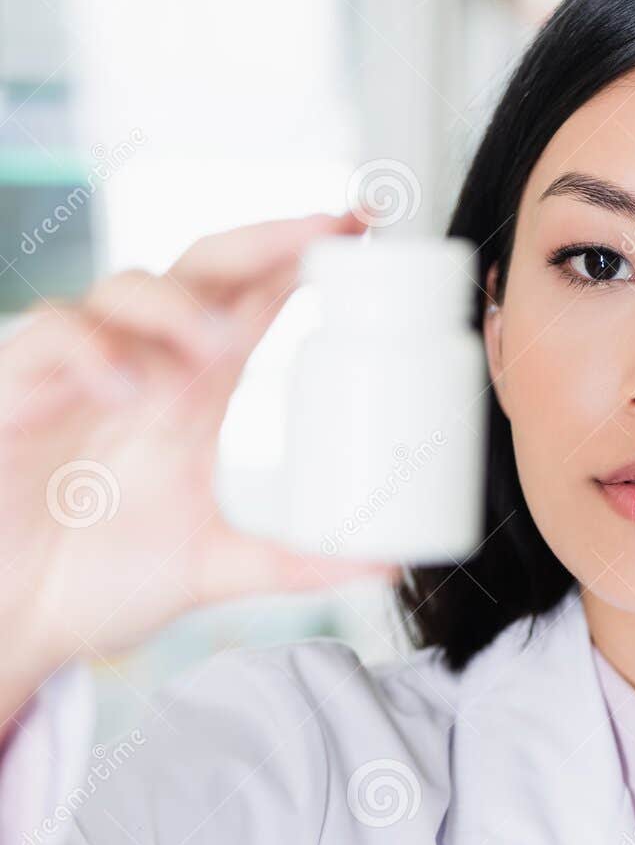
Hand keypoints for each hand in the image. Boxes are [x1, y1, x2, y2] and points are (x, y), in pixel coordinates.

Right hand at [0, 210, 396, 718]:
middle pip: (201, 268)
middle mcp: (139, 364)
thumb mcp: (212, 569)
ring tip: (220, 340)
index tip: (363, 225)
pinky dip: (90, 349)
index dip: (299, 256)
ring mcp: (76, 370)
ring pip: (125, 290)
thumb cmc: (94, 580)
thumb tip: (387, 568)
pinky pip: (50, 337)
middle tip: (323, 230)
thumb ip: (295, 563)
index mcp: (189, 392)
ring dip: (177, 305)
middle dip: (262, 241)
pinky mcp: (15, 388)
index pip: (250, 299)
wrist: (12, 619)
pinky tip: (127, 384)